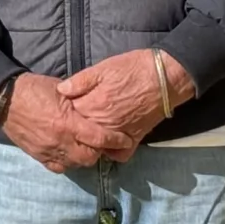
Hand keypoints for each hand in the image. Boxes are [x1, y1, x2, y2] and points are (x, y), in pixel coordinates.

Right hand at [0, 75, 128, 173]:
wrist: (4, 98)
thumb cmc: (34, 88)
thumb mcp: (61, 89)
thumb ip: (79, 99)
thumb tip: (96, 105)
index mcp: (67, 123)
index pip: (99, 138)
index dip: (115, 141)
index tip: (125, 141)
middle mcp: (59, 141)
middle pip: (89, 158)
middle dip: (99, 152)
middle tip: (103, 143)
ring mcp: (47, 151)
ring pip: (75, 165)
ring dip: (84, 158)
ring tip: (87, 147)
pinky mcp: (37, 155)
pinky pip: (58, 167)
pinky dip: (67, 162)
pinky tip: (69, 153)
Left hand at [58, 50, 197, 163]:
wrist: (165, 77)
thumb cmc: (133, 69)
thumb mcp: (103, 68)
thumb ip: (80, 81)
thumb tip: (60, 90)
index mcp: (91, 106)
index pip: (67, 117)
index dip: (61, 113)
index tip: (59, 110)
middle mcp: (102, 125)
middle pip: (79, 136)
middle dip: (72, 131)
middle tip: (69, 124)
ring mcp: (118, 135)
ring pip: (95, 148)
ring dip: (88, 143)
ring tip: (85, 135)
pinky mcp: (134, 140)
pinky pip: (119, 155)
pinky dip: (112, 152)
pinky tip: (108, 144)